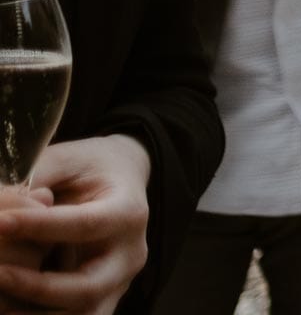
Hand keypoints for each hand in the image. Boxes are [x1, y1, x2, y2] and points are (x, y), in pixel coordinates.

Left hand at [0, 136, 149, 313]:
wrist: (121, 183)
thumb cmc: (91, 170)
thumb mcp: (69, 159)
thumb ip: (37, 175)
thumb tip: (2, 198)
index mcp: (129, 213)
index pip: (85, 225)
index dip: (39, 227)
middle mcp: (129, 255)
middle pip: (88, 287)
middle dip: (37, 287)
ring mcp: (116, 284)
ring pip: (80, 314)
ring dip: (33, 312)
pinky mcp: (100, 301)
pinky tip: (8, 308)